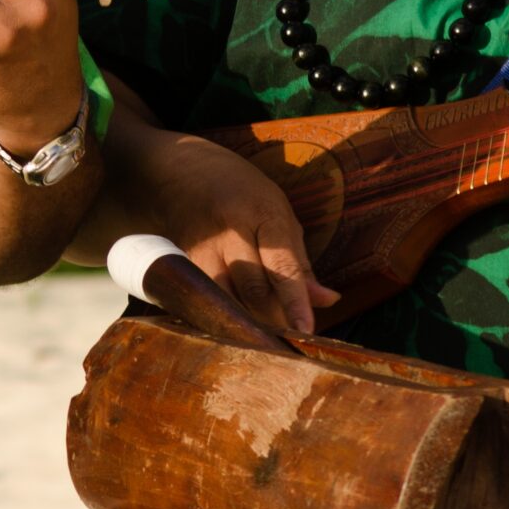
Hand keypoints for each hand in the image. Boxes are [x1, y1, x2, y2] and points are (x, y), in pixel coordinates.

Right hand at [142, 130, 340, 332]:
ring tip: (266, 335)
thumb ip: (300, 262)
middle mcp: (229, 230)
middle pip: (254, 290)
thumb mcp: (279, 213)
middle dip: (275, 319)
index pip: (282, 266)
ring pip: (227, 301)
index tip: (306, 331)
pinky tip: (236, 323)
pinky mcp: (181, 263)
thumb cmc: (242, 192)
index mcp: (261, 212)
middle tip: (291, 338)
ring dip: (249, 323)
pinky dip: (225, 314)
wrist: (182, 170)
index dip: (295, 301)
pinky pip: (207, 299)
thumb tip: (327, 301)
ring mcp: (201, 248)